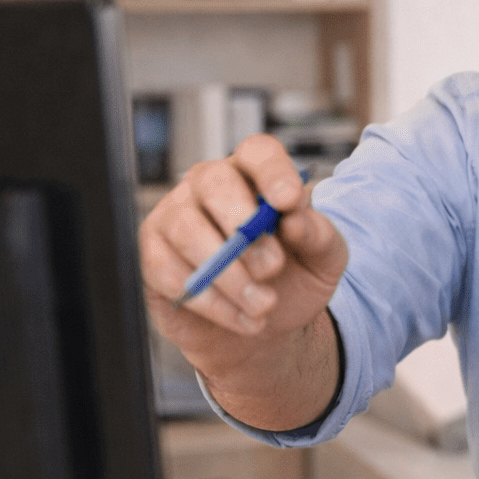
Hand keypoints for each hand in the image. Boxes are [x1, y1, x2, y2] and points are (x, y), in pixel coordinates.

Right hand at [139, 134, 347, 424]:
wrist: (265, 326)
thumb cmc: (294, 279)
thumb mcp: (324, 260)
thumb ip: (319, 235)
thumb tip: (296, 219)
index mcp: (256, 176)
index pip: (257, 152)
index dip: (272, 171)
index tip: (289, 201)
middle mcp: (209, 186)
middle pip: (214, 182)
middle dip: (245, 227)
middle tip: (273, 267)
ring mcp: (174, 217)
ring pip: (189, 230)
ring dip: (231, 275)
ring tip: (265, 305)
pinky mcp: (153, 256)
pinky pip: (170, 271)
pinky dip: (213, 302)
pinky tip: (243, 319)